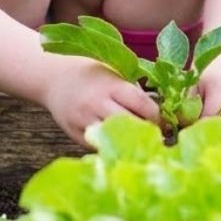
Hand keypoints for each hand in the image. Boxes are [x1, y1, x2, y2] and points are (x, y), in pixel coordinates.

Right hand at [42, 55, 159, 145]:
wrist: (54, 78)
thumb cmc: (90, 73)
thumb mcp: (113, 72)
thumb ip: (131, 90)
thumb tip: (158, 109)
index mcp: (111, 85)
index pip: (141, 104)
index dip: (157, 115)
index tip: (166, 121)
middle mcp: (97, 104)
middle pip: (130, 124)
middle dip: (146, 131)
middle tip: (157, 136)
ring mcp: (84, 121)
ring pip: (114, 139)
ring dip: (129, 142)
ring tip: (141, 143)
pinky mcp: (75, 136)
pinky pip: (98, 147)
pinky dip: (111, 147)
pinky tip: (120, 146)